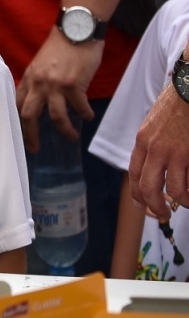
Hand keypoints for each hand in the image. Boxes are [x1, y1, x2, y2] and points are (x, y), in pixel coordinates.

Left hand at [16, 26, 102, 148]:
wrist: (76, 29)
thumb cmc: (61, 47)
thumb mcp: (41, 65)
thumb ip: (37, 82)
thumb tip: (37, 102)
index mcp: (28, 79)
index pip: (17, 105)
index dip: (17, 122)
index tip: (19, 136)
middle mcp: (38, 83)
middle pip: (29, 116)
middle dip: (31, 135)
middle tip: (35, 148)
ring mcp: (55, 85)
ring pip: (56, 117)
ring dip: (65, 130)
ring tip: (71, 137)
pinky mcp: (74, 84)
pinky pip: (78, 107)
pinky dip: (84, 114)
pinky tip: (88, 117)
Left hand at [128, 82, 188, 219]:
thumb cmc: (177, 103)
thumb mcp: (154, 122)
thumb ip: (150, 142)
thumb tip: (152, 164)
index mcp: (142, 141)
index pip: (134, 175)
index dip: (138, 194)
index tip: (143, 205)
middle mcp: (155, 149)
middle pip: (148, 188)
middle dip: (155, 206)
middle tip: (163, 213)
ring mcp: (175, 152)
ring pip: (173, 190)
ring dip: (181, 201)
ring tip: (186, 203)